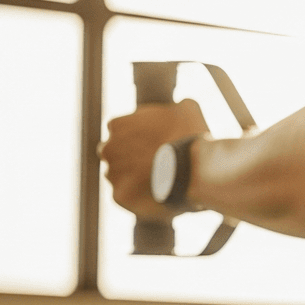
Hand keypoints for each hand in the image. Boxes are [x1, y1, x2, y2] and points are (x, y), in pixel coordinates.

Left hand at [100, 99, 208, 220]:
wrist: (196, 170)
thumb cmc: (191, 137)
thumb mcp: (188, 109)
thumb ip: (176, 107)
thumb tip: (180, 107)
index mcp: (117, 124)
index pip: (122, 130)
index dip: (141, 138)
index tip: (157, 145)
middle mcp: (108, 148)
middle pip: (116, 154)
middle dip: (132, 158)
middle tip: (158, 163)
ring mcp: (112, 174)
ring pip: (120, 177)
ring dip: (135, 179)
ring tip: (161, 182)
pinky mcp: (120, 197)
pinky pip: (128, 197)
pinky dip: (140, 197)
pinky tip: (159, 193)